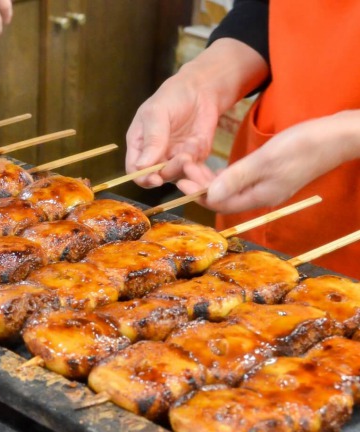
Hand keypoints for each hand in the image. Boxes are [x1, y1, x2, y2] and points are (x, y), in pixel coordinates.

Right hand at [125, 74, 218, 188]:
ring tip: (193, 143)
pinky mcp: (193, 160)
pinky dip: (198, 161)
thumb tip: (142, 166)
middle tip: (184, 156)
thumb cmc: (172, 97)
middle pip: (158, 176)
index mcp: (139, 146)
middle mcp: (155, 157)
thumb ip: (152, 139)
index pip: (135, 171)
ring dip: (186, 164)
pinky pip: (194, 170)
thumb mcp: (157, 113)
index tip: (156, 179)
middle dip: (171, 170)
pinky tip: (199, 140)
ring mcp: (174, 159)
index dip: (144, 178)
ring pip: (177, 175)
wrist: (200, 90)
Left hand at [199, 111, 359, 213]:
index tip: (182, 178)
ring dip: (210, 180)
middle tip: (183, 167)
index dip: (198, 192)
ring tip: (192, 165)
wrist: (340, 136)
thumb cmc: (306, 145)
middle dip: (200, 185)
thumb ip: (237, 177)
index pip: (219, 203)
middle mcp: (259, 196)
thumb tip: (210, 194)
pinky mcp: (269, 177)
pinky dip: (223, 175)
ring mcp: (265, 187)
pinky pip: (239, 181)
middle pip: (221, 198)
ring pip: (229, 189)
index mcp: (258, 196)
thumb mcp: (266, 159)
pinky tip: (214, 166)